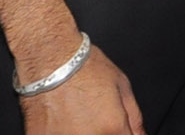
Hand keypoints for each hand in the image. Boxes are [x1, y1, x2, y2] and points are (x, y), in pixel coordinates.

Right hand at [22, 44, 143, 134]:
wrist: (50, 58)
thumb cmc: (83, 66)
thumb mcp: (122, 85)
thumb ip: (134, 118)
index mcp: (112, 128)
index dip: (122, 132)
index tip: (118, 128)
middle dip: (103, 131)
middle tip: (94, 116)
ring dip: (80, 132)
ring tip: (75, 116)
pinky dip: (60, 132)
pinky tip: (61, 118)